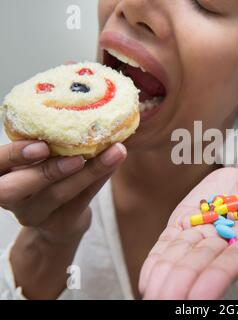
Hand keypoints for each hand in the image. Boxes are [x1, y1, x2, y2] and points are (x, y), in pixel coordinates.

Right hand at [0, 140, 125, 242]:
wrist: (58, 220)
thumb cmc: (44, 175)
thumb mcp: (35, 159)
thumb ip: (47, 140)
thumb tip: (87, 103)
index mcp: (0, 173)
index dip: (13, 156)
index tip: (41, 146)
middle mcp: (9, 196)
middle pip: (15, 189)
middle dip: (46, 172)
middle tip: (77, 158)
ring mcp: (33, 214)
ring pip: (58, 194)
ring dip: (89, 172)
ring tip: (114, 153)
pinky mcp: (60, 223)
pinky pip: (82, 199)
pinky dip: (100, 176)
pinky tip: (116, 160)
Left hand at [139, 165, 237, 299]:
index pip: (231, 264)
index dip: (214, 281)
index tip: (197, 299)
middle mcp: (224, 245)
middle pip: (200, 265)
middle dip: (182, 285)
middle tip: (163, 302)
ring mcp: (201, 234)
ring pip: (181, 258)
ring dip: (165, 277)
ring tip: (150, 295)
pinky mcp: (184, 223)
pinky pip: (168, 245)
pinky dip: (156, 262)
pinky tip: (146, 280)